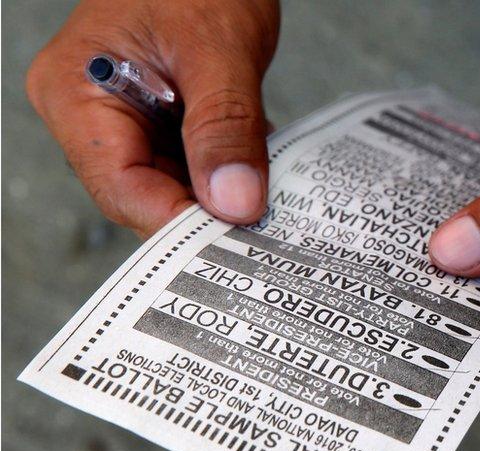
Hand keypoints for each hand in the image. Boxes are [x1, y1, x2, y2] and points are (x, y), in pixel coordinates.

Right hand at [27, 0, 279, 238]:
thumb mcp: (218, 49)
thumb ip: (226, 126)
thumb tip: (235, 203)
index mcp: (76, 93)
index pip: (121, 188)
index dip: (178, 222)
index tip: (235, 240)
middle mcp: (92, 112)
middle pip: (146, 194)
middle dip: (206, 212)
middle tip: (265, 232)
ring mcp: (128, 117)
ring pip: (175, 185)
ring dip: (224, 195)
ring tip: (272, 202)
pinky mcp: (163, 118)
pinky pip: (194, 163)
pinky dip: (230, 171)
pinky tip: (265, 174)